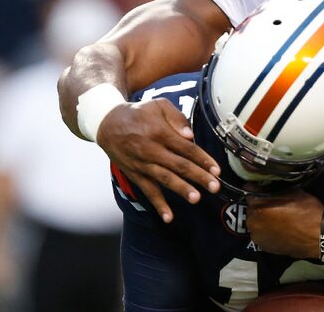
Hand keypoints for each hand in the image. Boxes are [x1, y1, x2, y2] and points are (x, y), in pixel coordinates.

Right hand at [97, 98, 220, 221]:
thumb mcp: (158, 105)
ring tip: (196, 198)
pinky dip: (158, 205)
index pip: (186, 148)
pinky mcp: (135, 174)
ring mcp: (142, 164)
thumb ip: (176, 118)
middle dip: (198, 176)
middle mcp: (151, 150)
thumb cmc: (138, 113)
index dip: (202, 159)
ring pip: (165, 179)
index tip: (216, 170)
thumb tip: (190, 135)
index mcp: (160, 132)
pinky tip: (169, 217)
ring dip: (181, 189)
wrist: (107, 124)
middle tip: (215, 186)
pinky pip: (148, 191)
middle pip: (178, 165)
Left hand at [246, 190, 323, 257]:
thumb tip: (264, 186)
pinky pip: (261, 233)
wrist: (318, 238)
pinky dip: (266, 230)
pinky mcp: (263, 247)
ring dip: (262, 218)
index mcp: (258, 205)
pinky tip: (278, 229)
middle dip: (260, 204)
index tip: (264, 188)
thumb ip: (273, 189)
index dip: (257, 188)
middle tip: (274, 204)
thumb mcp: (292, 192)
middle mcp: (253, 221)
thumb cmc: (307, 211)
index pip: (249, 190)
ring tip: (276, 218)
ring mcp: (257, 236)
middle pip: (251, 207)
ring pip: (255, 221)